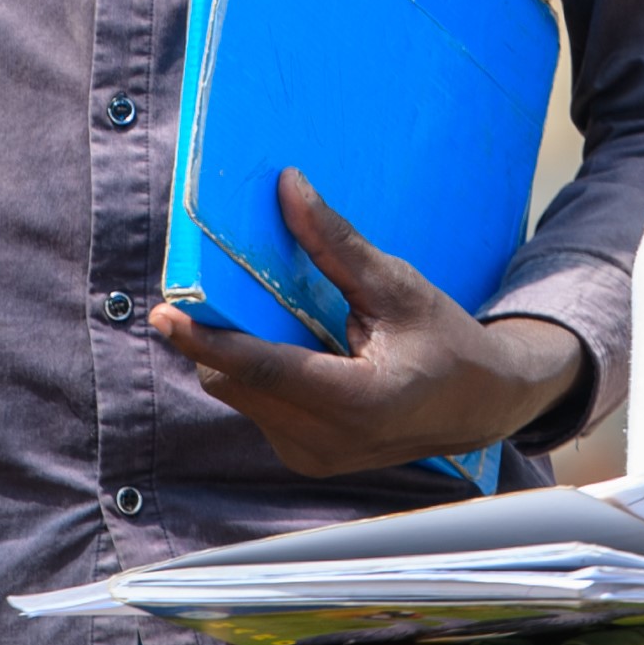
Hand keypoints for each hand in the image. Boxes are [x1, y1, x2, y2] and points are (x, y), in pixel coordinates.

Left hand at [148, 172, 593, 477]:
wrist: (479, 405)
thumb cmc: (446, 341)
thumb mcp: (397, 286)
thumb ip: (336, 245)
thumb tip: (287, 187)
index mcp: (359, 402)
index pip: (264, 370)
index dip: (208, 340)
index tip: (164, 314)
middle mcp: (328, 441)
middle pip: (236, 382)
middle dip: (214, 335)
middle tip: (204, 287)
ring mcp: (313, 457)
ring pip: (239, 395)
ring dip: (232, 352)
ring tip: (252, 309)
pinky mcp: (305, 456)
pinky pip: (256, 406)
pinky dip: (254, 370)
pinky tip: (282, 341)